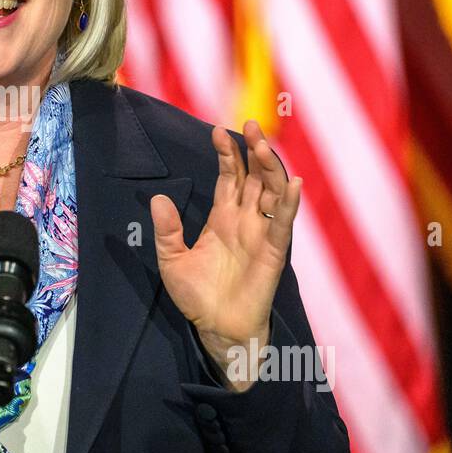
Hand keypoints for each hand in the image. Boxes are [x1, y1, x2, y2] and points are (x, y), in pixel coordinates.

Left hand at [150, 120, 301, 390]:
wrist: (216, 329)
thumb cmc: (197, 297)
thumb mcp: (172, 260)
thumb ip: (168, 230)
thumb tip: (158, 198)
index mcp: (222, 218)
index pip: (228, 178)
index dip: (226, 154)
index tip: (218, 130)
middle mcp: (245, 221)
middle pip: (254, 178)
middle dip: (252, 150)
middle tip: (250, 123)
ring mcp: (261, 234)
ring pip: (271, 193)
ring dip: (270, 169)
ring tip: (264, 144)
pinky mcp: (273, 252)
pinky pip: (283, 224)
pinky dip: (290, 203)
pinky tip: (293, 183)